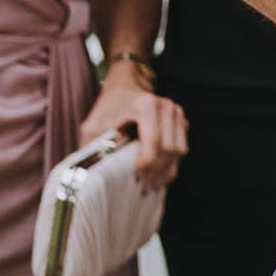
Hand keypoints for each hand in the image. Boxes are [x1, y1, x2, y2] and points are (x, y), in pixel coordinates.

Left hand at [78, 63, 187, 186]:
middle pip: (169, 150)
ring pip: (179, 151)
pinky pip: (181, 148)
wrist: (124, 87)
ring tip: (151, 185)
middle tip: (143, 188)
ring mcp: (177, 113)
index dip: (146, 165)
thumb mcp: (94, 125)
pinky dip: (171, 164)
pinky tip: (157, 174)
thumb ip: (95, 147)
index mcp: (147, 106)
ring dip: (166, 171)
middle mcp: (166, 107)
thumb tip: (98, 173)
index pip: (154, 143)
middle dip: (157, 172)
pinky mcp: (180, 122)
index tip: (136, 178)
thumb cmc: (108, 107)